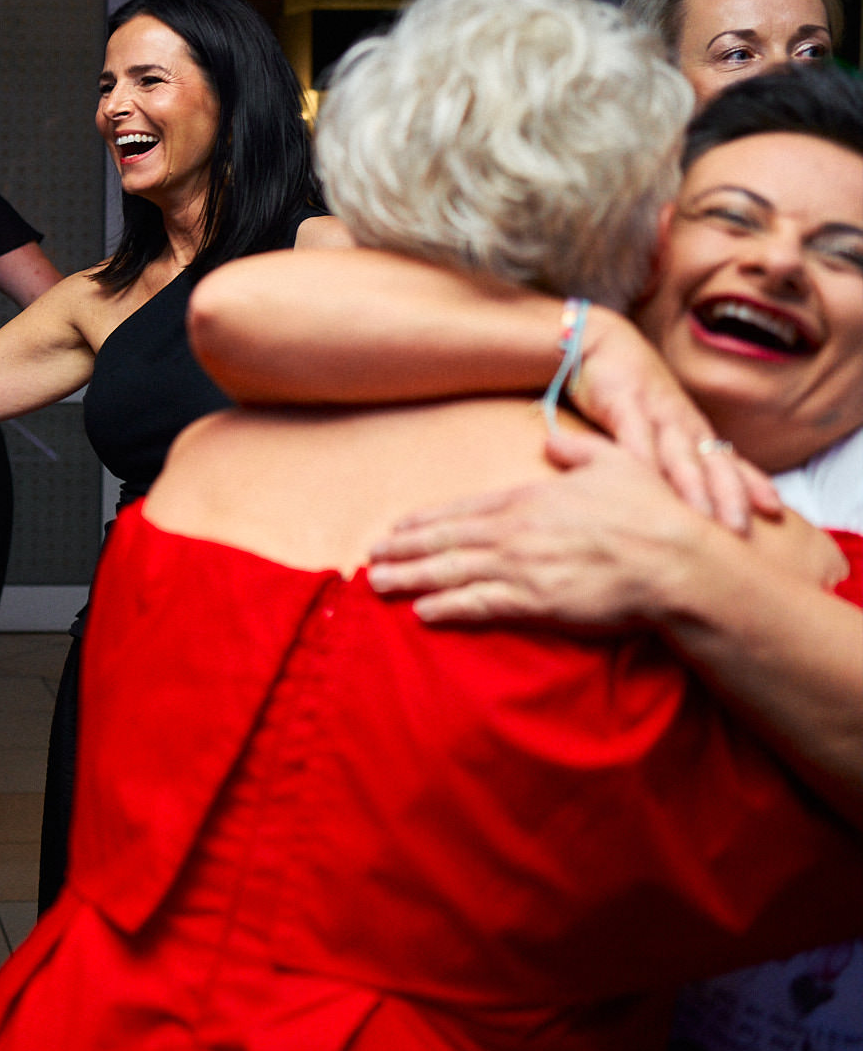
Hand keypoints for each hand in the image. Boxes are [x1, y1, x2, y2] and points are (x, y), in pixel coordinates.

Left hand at [368, 428, 705, 629]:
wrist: (679, 562)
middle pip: (446, 541)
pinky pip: (480, 605)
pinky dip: (446, 607)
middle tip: (370, 556)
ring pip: (452, 572)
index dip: (426, 521)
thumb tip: (552, 438)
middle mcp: (516, 532)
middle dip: (404, 549)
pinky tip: (421, 611)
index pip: (464, 509)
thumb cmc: (654, 512)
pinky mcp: (536, 603)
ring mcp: (522, 568)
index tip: (398, 528)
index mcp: (530, 498)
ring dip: (411, 577)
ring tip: (377, 582)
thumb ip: (577, 449)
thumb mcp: (615, 462)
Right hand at [566, 309, 779, 532]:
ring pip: (678, 454)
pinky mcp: (623, 404)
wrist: (597, 342)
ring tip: (701, 516)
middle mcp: (681, 423)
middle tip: (740, 530)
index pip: (729, 460)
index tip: (774, 511)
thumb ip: (670, 457)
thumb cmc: (628, 390)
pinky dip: (641, 458)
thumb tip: (687, 495)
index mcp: (692, 429)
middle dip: (728, 496)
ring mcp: (655, 413)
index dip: (751, 485)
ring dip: (692, 485)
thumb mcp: (654, 424)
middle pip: (712, 463)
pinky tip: (645, 480)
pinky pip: (634, 435)